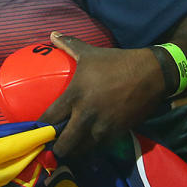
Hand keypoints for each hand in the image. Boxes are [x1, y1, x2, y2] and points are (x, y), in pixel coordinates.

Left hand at [39, 32, 163, 156]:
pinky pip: (99, 148)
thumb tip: (52, 34)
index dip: (41, 128)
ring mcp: (103, 127)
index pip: (50, 119)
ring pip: (82, 150)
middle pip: (64, 143)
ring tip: (66, 150)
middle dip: (55, 149)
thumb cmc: (116, 62)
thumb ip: (68, 45)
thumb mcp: (90, 53)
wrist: (151, 74)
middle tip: (49, 148)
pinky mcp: (118, 133)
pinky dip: (91, 149)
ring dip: (73, 152)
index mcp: (75, 95)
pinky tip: (85, 146)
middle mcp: (86, 115)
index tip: (35, 131)